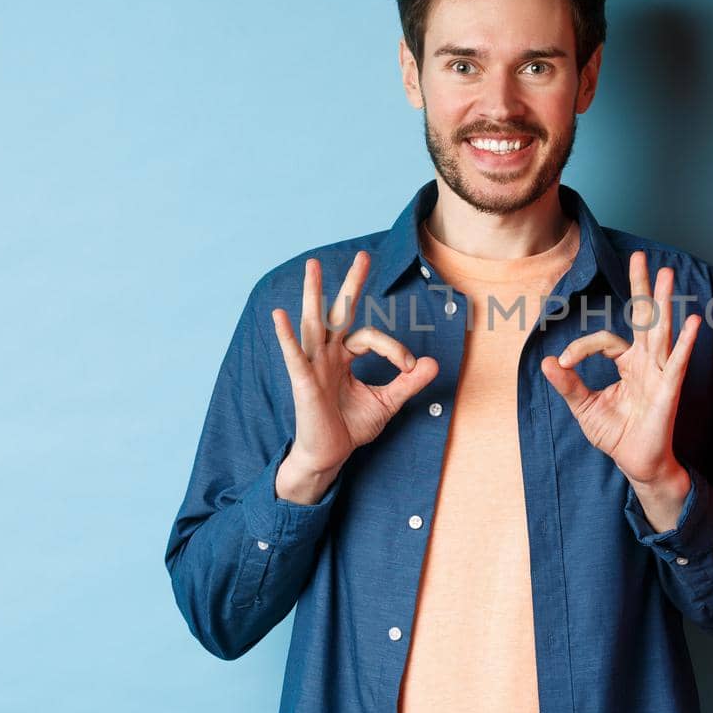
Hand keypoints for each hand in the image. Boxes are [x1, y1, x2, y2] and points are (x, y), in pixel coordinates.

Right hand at [271, 251, 438, 500]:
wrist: (329, 456)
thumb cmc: (350, 428)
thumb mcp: (387, 402)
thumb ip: (408, 382)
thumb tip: (433, 363)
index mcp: (343, 357)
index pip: (370, 337)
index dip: (394, 348)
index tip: (409, 367)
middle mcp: (327, 355)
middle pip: (338, 312)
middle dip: (351, 284)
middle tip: (363, 255)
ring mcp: (313, 365)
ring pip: (314, 323)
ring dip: (314, 293)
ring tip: (312, 266)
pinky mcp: (303, 382)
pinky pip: (294, 355)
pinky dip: (286, 336)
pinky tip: (279, 315)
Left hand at [541, 250, 701, 525]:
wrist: (636, 464)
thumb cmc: (616, 435)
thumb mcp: (584, 407)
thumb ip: (568, 384)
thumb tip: (548, 361)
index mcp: (627, 362)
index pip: (605, 339)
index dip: (581, 347)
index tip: (564, 363)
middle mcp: (646, 362)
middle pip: (645, 318)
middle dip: (643, 287)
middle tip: (642, 256)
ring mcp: (660, 373)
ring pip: (661, 332)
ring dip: (664, 303)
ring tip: (667, 275)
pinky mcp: (669, 390)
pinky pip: (678, 363)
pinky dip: (686, 343)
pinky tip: (692, 322)